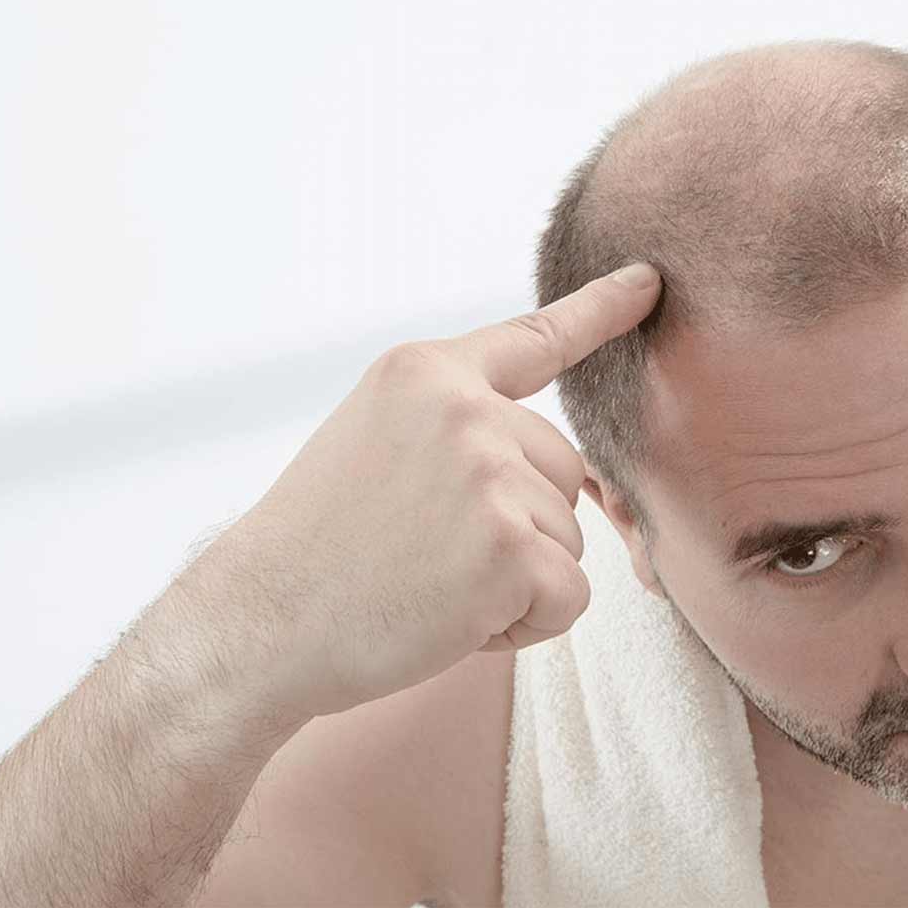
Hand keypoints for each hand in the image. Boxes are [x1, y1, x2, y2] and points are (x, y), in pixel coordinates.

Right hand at [221, 262, 661, 717]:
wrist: (257, 624)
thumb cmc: (315, 549)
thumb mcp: (374, 440)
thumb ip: (458, 429)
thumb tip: (562, 470)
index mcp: (425, 371)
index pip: (534, 339)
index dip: (600, 310)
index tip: (650, 281)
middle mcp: (465, 409)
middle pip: (563, 472)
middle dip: (517, 526)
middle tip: (424, 555)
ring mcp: (490, 474)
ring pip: (568, 538)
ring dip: (515, 580)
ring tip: (425, 584)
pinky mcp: (510, 548)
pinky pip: (569, 596)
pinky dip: (525, 626)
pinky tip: (450, 620)